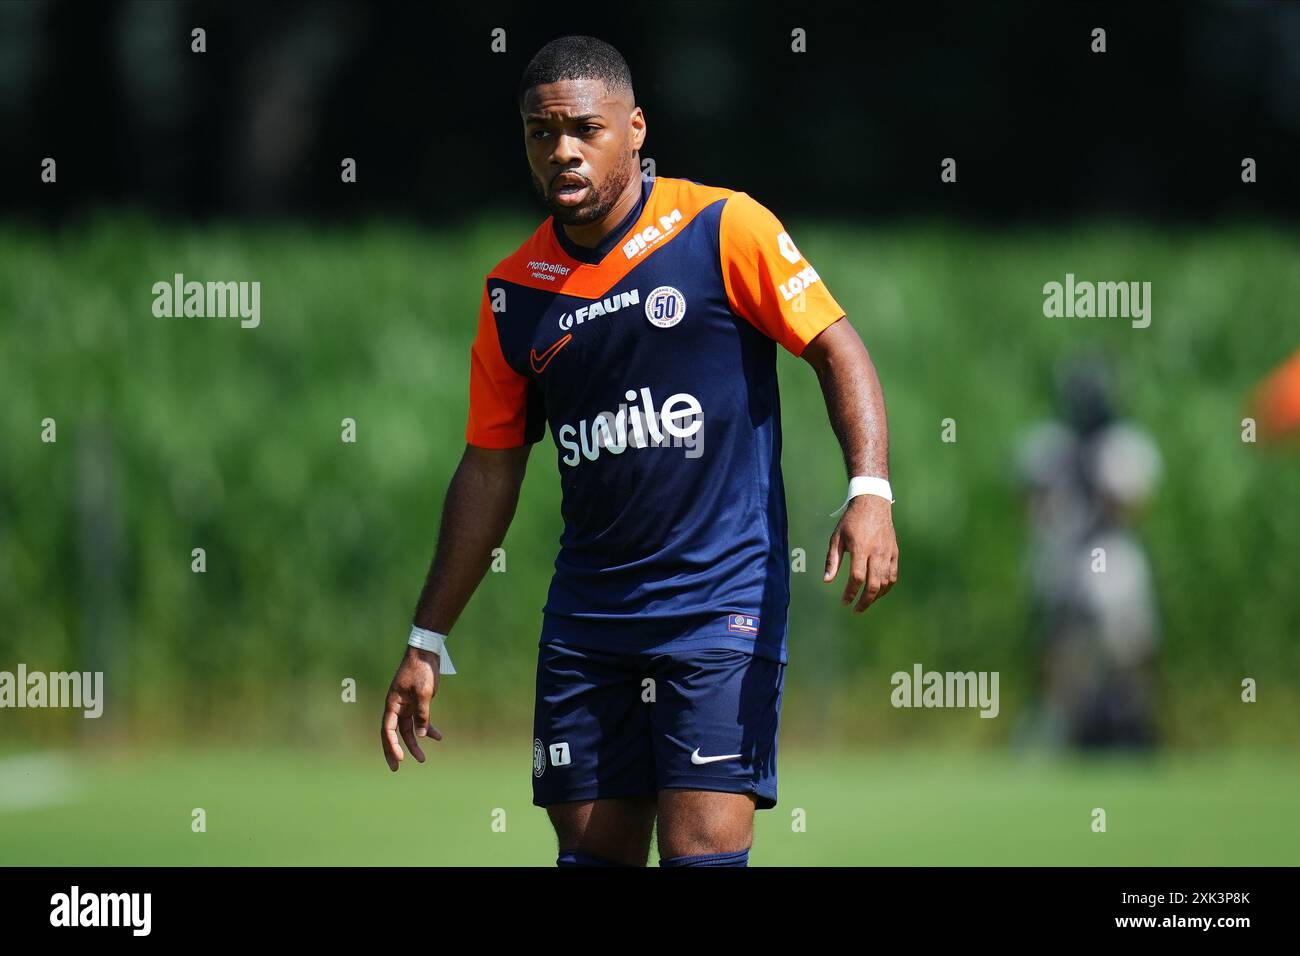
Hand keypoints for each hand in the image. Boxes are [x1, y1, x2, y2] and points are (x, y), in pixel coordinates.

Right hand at [381, 646, 443, 770]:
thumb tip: (420, 735)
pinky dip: (428, 729)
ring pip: (408, 730)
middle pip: (393, 734)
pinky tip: (439, 737)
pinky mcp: (418, 703)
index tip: (400, 759)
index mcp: (392, 704)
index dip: (392, 745)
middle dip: (395, 751)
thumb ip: (422, 714)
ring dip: (414, 744)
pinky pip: (420, 720)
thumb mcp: (423, 693)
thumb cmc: (421, 671)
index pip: (388, 730)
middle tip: (397, 768)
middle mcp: (396, 707)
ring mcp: (407, 706)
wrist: (427, 653)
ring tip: (422, 759)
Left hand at [823, 494, 897, 612]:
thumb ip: (832, 560)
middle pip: (874, 584)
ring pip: (885, 582)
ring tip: (865, 603)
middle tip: (856, 610)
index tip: (844, 602)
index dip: (851, 593)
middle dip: (865, 601)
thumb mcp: (836, 538)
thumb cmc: (851, 521)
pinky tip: (879, 593)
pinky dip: (887, 587)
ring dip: (876, 596)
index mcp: (861, 548)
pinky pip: (893, 575)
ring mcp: (888, 553)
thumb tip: (827, 580)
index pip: (857, 578)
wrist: (872, 503)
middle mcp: (877, 552)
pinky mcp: (894, 552)